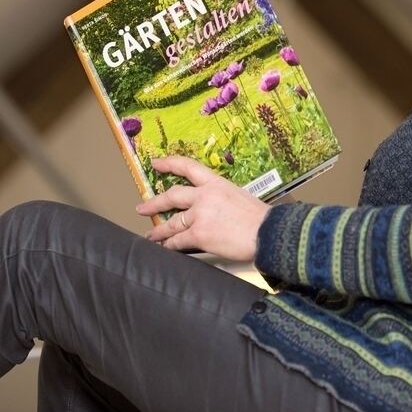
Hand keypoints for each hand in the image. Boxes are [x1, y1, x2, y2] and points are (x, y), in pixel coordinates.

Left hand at [136, 156, 269, 261]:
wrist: (268, 232)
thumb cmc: (260, 218)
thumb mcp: (239, 197)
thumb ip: (220, 200)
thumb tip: (212, 210)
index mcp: (216, 183)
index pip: (188, 167)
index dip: (169, 164)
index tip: (156, 163)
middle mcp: (204, 196)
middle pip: (172, 196)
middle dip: (154, 203)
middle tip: (143, 207)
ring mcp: (199, 215)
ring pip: (171, 222)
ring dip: (159, 230)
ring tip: (151, 235)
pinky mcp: (199, 234)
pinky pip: (178, 240)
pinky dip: (170, 245)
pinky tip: (166, 248)